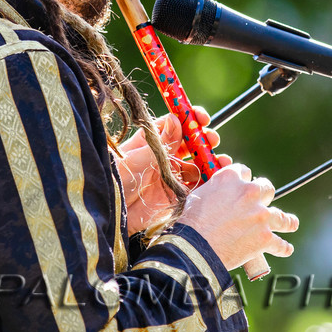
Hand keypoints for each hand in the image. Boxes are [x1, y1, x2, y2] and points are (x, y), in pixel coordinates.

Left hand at [117, 108, 225, 234]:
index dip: (189, 119)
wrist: (110, 214)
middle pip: (190, 144)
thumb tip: (175, 119)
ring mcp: (171, 177)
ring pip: (197, 165)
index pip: (174, 125)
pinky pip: (197, 188)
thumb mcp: (134, 158)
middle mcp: (164, 158)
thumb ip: (158, 143)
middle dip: (204, 140)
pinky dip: (208, 184)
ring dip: (211, 162)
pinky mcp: (176, 196)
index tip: (201, 117)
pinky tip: (218, 180)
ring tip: (222, 162)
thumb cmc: (115, 181)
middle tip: (212, 139)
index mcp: (152, 143)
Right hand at [179, 163, 297, 271]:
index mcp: (231, 179)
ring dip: (286, 220)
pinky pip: (280, 244)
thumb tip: (216, 192)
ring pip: (282, 216)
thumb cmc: (191, 223)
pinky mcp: (265, 237)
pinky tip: (286, 248)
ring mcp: (260, 215)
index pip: (244, 171)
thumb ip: (213, 189)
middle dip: (265, 196)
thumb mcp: (198, 196)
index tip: (244, 186)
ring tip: (290, 223)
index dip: (244, 180)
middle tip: (262, 205)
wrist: (196, 248)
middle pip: (266, 188)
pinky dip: (283, 247)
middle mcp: (249, 193)